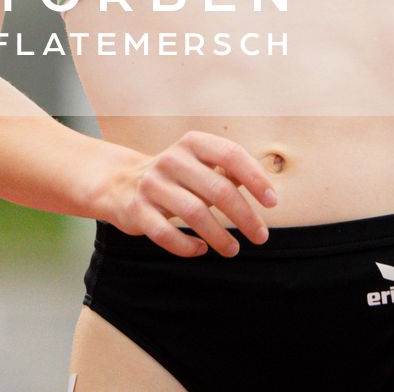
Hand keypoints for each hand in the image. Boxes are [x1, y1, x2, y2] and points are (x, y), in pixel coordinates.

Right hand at [96, 131, 277, 257]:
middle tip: (260, 236)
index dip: (255, 178)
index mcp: (191, 144)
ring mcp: (151, 184)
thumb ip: (230, 171)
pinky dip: (187, 246)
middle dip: (245, 216)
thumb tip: (266, 188)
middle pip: (218, 189)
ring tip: (233, 249)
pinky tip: (201, 249)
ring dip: (220, 236)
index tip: (273, 202)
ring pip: (194, 213)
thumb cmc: (176, 178)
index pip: (230, 154)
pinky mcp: (136, 209)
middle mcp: (170, 159)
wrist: (121, 183)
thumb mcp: (201, 165)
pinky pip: (166, 233)